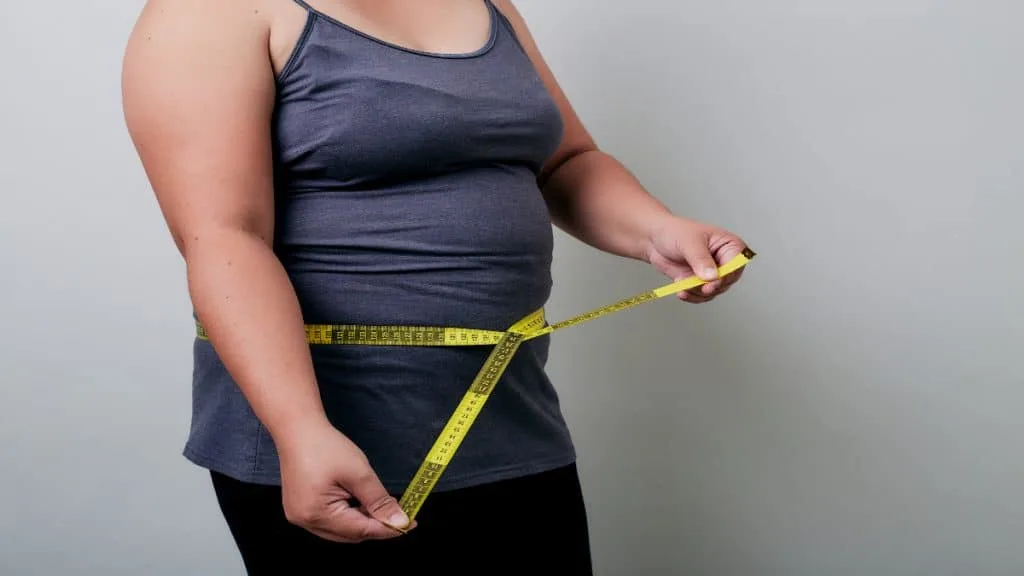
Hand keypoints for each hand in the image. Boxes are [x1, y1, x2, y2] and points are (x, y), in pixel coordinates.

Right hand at [275, 418, 414, 542]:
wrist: (297, 429)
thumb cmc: (325, 446)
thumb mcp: (359, 473)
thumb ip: (379, 501)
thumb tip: (400, 522)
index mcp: (317, 513)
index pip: (360, 530)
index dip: (387, 529)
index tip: (411, 524)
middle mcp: (305, 521)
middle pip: (350, 534)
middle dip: (375, 526)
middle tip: (399, 513)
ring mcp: (300, 516)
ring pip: (340, 530)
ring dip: (362, 521)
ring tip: (379, 505)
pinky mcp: (300, 509)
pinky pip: (330, 521)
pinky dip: (348, 516)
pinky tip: (359, 502)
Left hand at [645, 216, 748, 302]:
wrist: (654, 239)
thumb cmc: (674, 232)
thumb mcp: (689, 243)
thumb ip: (701, 259)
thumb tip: (712, 277)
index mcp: (729, 245)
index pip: (738, 264)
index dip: (727, 276)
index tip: (712, 282)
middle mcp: (725, 260)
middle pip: (727, 281)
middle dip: (710, 287)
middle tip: (695, 286)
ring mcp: (713, 273)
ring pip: (714, 291)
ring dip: (698, 293)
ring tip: (683, 285)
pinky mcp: (701, 282)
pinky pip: (702, 296)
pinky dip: (692, 296)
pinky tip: (682, 291)